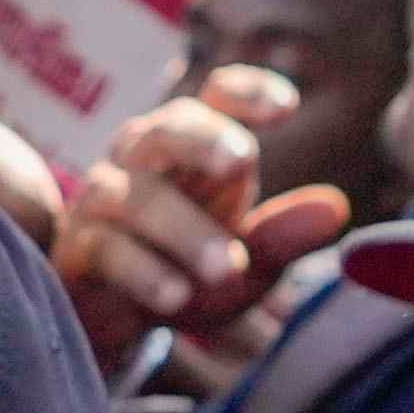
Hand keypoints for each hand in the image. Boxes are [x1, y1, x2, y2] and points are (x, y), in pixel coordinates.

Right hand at [44, 79, 338, 377]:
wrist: (119, 321)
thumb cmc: (188, 270)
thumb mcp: (248, 262)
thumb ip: (284, 236)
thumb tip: (336, 208)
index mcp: (192, 146)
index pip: (215, 96)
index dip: (247, 91)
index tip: (285, 108)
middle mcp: (143, 158)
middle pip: (167, 127)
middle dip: (203, 138)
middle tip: (241, 159)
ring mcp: (103, 199)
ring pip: (138, 196)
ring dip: (184, 229)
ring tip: (226, 268)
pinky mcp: (77, 248)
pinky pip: (108, 249)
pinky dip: (144, 272)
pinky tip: (176, 297)